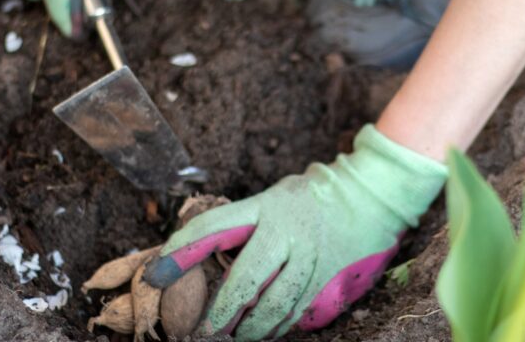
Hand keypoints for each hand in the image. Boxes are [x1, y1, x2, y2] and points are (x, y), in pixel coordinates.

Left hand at [144, 125, 447, 340]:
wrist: (369, 197)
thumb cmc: (310, 197)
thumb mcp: (270, 199)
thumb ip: (239, 225)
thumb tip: (192, 249)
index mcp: (266, 208)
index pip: (214, 228)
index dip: (181, 253)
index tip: (156, 276)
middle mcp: (287, 233)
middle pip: (247, 280)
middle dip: (223, 312)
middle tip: (206, 333)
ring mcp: (311, 258)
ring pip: (275, 304)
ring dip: (252, 327)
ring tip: (237, 338)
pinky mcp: (330, 278)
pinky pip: (300, 310)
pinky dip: (281, 325)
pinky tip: (269, 331)